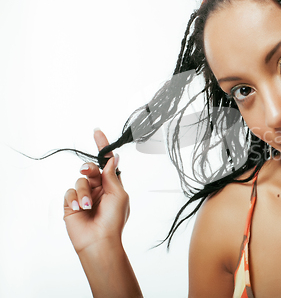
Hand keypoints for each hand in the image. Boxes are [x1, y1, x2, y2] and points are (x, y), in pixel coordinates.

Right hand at [63, 129, 129, 253]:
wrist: (99, 241)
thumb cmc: (114, 220)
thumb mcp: (118, 194)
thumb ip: (112, 176)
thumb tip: (114, 157)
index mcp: (112, 185)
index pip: (106, 162)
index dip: (102, 147)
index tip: (97, 132)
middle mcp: (98, 188)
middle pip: (90, 169)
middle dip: (89, 169)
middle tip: (88, 172)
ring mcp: (84, 196)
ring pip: (79, 181)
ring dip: (84, 192)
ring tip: (88, 206)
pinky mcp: (71, 204)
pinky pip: (69, 192)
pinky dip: (75, 199)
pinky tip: (80, 209)